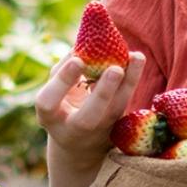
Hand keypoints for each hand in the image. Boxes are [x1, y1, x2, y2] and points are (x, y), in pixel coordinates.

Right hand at [35, 50, 146, 166]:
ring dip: (128, 81)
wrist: (80, 143)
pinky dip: (133, 79)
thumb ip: (62, 70)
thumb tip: (81, 44)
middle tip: (115, 69)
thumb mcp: (54, 92)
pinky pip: (127, 101)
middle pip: (89, 116)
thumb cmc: (61, 106)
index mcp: (50, 117)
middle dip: (103, 92)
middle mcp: (75, 128)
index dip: (63, 81)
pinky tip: (137, 60)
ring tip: (136, 57)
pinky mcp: (118, 127)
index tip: (78, 60)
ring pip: (116, 108)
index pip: (49, 102)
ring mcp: (99, 130)